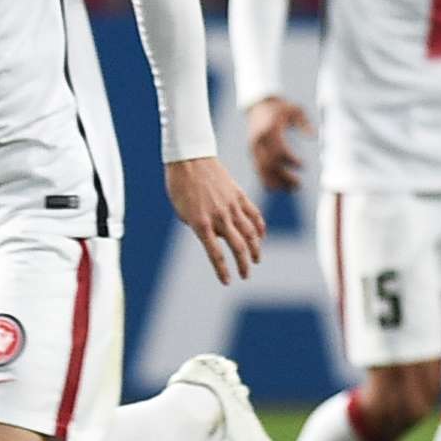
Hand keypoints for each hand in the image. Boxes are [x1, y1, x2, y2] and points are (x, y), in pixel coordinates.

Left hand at [163, 155, 265, 285]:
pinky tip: (260, 237)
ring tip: (255, 260)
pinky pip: (254, 215)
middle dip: (243, 265)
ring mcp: (232, 206)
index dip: (222, 270)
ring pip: (250, 233)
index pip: (215, 254)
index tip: (227, 282)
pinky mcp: (239, 196)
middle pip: (238, 246)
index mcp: (201, 223)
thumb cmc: (180, 186)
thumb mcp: (183, 212)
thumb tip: (217, 237)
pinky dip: (259, 228)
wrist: (190, 159)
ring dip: (255, 249)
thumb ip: (200, 227)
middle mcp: (219, 217)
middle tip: (245, 276)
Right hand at [245, 96, 309, 192]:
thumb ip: (304, 122)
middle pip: (270, 163)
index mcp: (270, 129)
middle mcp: (259, 140)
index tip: (304, 166)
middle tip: (299, 186)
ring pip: (262, 169)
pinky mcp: (251, 152)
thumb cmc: (281, 108)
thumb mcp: (295, 109)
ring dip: (276, 181)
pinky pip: (257, 168)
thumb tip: (312, 136)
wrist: (259, 106)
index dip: (291, 161)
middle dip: (284, 176)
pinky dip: (266, 179)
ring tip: (290, 190)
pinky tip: (276, 188)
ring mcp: (253, 147)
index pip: (279, 150)